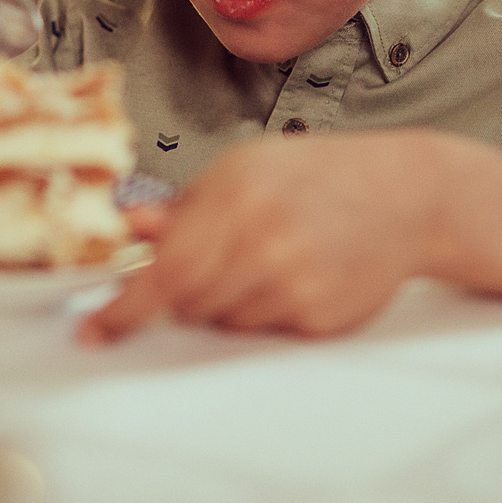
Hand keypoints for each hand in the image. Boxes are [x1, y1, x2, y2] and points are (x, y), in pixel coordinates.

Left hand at [81, 134, 439, 342]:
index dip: (124, 308)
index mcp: (237, 198)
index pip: (164, 271)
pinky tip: (299, 273)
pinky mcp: (321, 318)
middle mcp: (265, 243)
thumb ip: (188, 204)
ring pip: (224, 323)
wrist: (407, 194)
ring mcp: (296, 284)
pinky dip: (268, 312)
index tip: (95, 333)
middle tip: (220, 259)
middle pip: (187, 304)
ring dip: (229, 302)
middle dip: (186, 291)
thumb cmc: (319, 176)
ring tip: (270, 258)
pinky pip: (265, 334)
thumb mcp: (247, 168)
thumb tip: (133, 227)